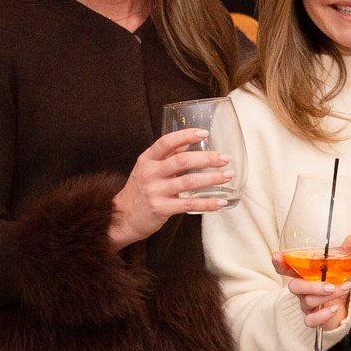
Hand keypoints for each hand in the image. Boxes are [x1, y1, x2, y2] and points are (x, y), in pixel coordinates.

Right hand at [110, 128, 232, 247]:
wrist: (123, 217)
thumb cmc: (140, 190)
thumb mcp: (148, 168)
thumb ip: (167, 156)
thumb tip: (189, 142)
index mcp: (147, 159)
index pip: (166, 142)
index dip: (185, 136)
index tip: (204, 133)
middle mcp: (150, 173)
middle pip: (181, 161)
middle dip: (206, 159)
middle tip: (225, 158)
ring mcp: (155, 191)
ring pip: (188, 182)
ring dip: (211, 179)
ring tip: (227, 176)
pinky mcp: (161, 209)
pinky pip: (188, 205)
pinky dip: (207, 203)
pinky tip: (220, 201)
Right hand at [274, 229, 350, 329]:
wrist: (343, 305)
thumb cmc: (336, 281)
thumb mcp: (342, 263)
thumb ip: (349, 248)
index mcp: (304, 273)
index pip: (285, 267)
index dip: (279, 262)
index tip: (277, 256)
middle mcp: (302, 289)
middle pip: (295, 287)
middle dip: (311, 286)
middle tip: (330, 285)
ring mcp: (306, 304)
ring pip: (308, 302)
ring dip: (327, 296)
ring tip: (344, 288)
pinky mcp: (313, 318)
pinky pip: (311, 320)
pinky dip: (322, 315)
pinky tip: (334, 308)